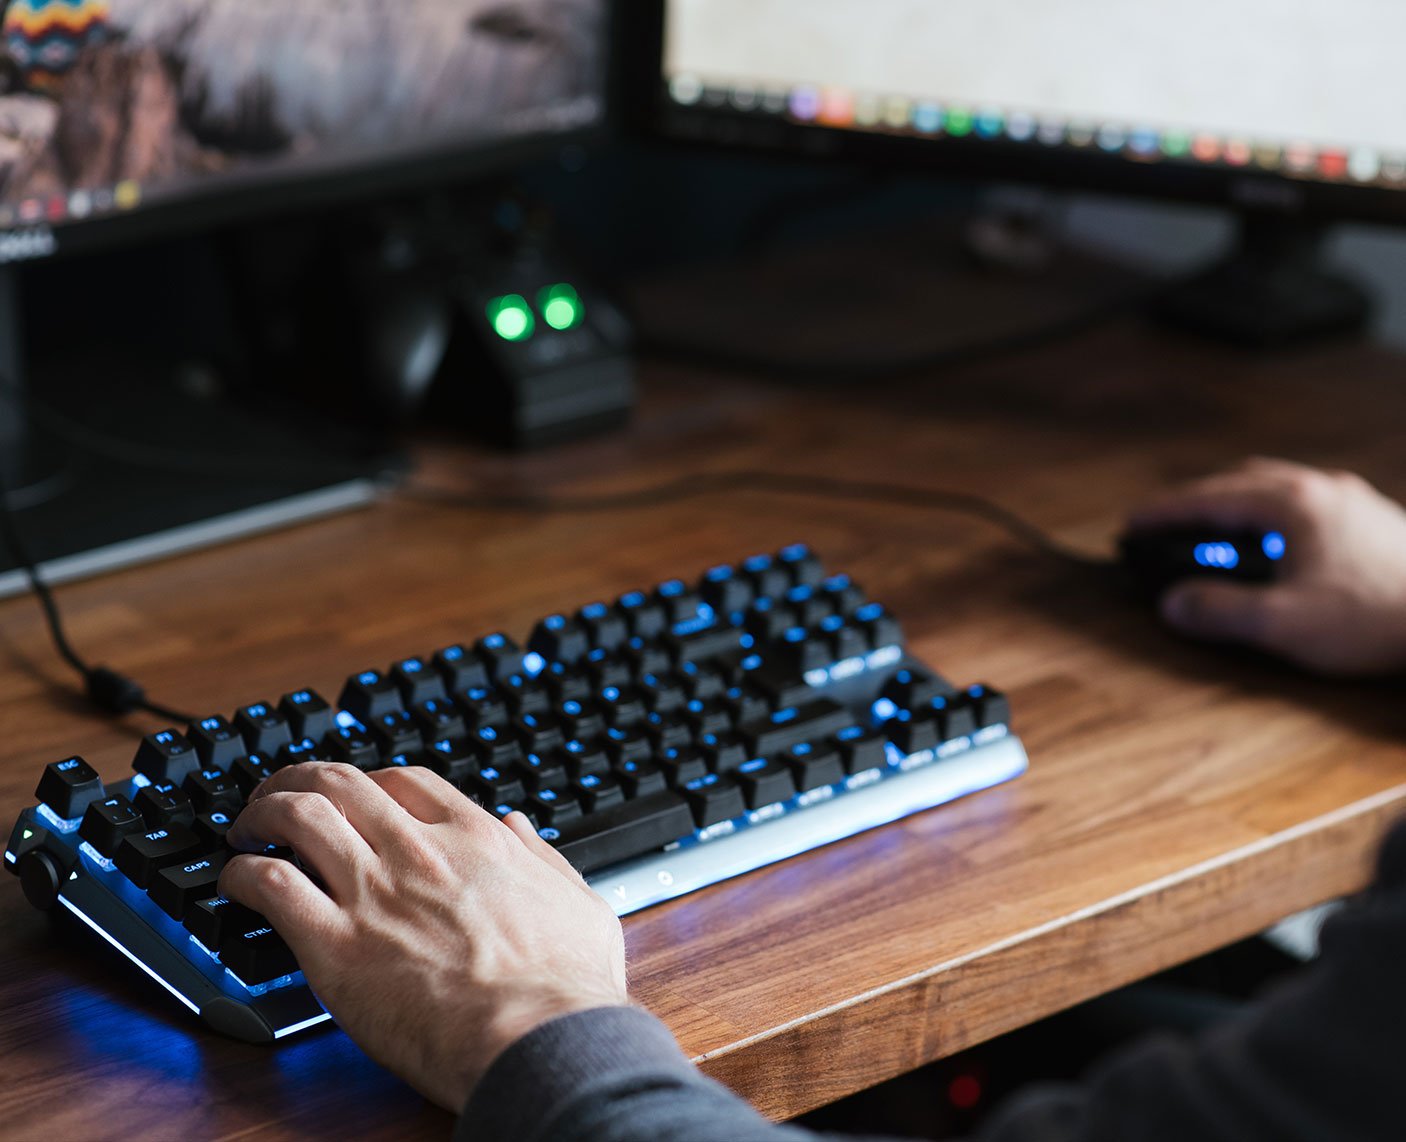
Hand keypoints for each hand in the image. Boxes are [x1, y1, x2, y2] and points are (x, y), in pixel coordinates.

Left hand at [218, 763, 628, 1111]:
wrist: (539, 1039)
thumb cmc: (565, 986)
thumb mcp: (579, 902)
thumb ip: (545, 858)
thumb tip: (521, 828)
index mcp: (476, 840)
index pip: (405, 782)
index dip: (369, 782)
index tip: (354, 798)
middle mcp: (419, 851)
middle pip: (341, 783)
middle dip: (299, 779)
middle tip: (279, 794)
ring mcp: (374, 892)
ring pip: (297, 816)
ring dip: (262, 812)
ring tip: (246, 828)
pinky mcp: (336, 945)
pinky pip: (270, 885)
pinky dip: (242, 874)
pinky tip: (235, 882)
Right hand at [1128, 458, 1405, 674]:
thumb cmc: (1379, 617)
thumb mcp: (1284, 623)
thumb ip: (1219, 611)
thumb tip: (1173, 604)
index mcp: (1293, 504)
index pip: (1208, 497)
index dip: (1164, 512)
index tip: (1132, 524)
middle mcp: (1323, 490)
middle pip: (1242, 480)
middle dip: (1199, 501)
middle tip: (1168, 526)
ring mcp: (1354, 503)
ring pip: (1278, 488)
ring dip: (1238, 506)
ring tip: (1216, 536)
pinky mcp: (1376, 523)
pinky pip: (1308, 504)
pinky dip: (1274, 518)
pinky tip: (1276, 549)